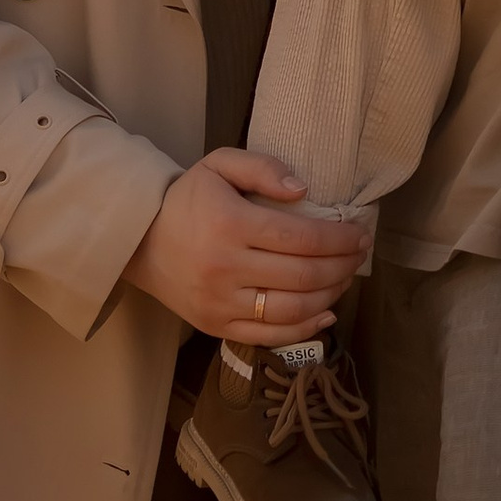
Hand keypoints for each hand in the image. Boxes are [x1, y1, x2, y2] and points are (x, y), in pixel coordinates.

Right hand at [127, 147, 365, 344]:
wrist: (140, 241)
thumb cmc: (187, 200)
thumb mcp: (218, 165)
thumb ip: (262, 168)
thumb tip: (303, 190)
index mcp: (231, 225)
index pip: (301, 237)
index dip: (339, 239)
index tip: (360, 234)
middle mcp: (227, 268)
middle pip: (302, 275)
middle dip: (342, 266)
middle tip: (359, 255)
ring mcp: (222, 303)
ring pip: (291, 309)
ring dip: (330, 295)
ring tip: (346, 278)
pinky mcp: (217, 326)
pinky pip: (270, 334)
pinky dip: (305, 328)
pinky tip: (326, 313)